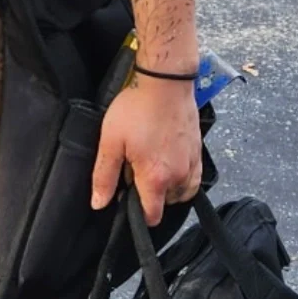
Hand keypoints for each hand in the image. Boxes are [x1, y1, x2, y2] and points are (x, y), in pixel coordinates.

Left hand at [90, 75, 201, 224]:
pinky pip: (193, 178)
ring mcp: (191, 165)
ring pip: (180, 192)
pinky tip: (168, 160)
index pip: (151, 216)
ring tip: (151, 163)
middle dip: (150, 194)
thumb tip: (99, 203)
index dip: (137, 213)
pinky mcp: (198, 152)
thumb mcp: (111, 141)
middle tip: (135, 168)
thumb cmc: (137, 108)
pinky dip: (182, 177)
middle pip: (165, 203)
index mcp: (155, 179)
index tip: (127, 198)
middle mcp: (178, 177)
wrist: (165, 82)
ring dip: (167, 186)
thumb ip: (104, 175)